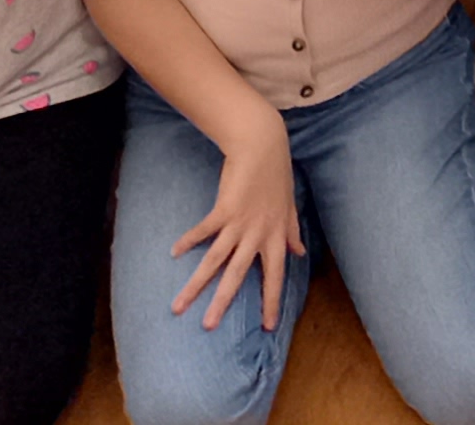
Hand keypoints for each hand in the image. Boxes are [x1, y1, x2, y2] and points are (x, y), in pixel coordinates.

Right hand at [168, 112, 304, 331]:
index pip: (275, 276)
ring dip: (195, 285)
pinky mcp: (223, 210)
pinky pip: (203, 231)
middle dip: (222, 303)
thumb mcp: (290, 207)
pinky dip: (189, 241)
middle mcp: (258, 235)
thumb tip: (299, 252)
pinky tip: (174, 251)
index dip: (271, 301)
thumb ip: (293, 231)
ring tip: (179, 306)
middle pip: (237, 276)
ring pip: (215, 261)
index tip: (267, 327)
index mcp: (276, 236)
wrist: (264, 147)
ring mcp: (240, 224)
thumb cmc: (277, 176)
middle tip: (208, 327)